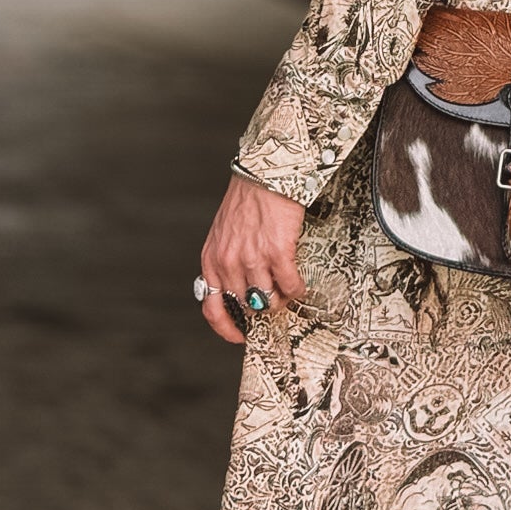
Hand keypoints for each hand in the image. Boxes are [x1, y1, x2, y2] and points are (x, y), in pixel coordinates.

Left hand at [197, 174, 306, 344]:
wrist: (264, 173)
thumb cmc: (246, 200)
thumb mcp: (223, 233)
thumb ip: (226, 261)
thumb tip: (241, 290)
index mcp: (211, 260)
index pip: (212, 308)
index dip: (226, 328)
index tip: (240, 336)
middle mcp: (229, 263)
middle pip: (247, 305)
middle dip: (262, 307)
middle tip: (275, 300)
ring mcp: (253, 259)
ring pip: (269, 300)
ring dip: (281, 299)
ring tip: (287, 289)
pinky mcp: (277, 252)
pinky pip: (290, 285)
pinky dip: (297, 289)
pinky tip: (299, 283)